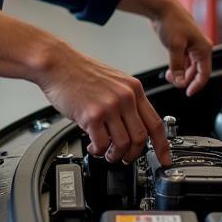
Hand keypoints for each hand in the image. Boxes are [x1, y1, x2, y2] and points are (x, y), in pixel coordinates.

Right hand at [36, 43, 171, 166]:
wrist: (57, 63)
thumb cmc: (80, 71)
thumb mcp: (113, 80)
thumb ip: (126, 100)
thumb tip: (133, 126)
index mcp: (133, 89)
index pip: (156, 123)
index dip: (162, 145)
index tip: (164, 159)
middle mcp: (125, 97)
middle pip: (141, 138)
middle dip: (133, 154)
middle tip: (124, 157)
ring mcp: (110, 106)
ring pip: (123, 144)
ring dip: (115, 155)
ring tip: (106, 152)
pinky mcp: (92, 115)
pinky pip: (102, 144)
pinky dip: (98, 150)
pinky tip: (93, 145)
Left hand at [151, 0, 211, 96]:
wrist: (162, 8)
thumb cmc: (172, 21)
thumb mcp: (174, 47)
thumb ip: (177, 66)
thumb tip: (180, 82)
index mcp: (203, 48)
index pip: (205, 73)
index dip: (197, 85)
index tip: (189, 92)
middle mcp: (200, 47)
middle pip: (197, 71)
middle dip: (185, 79)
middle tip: (175, 83)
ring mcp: (191, 45)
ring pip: (189, 66)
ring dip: (180, 73)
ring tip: (170, 76)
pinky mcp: (183, 44)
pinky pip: (183, 60)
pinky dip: (177, 66)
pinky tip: (170, 70)